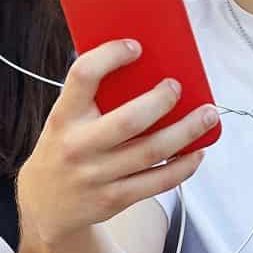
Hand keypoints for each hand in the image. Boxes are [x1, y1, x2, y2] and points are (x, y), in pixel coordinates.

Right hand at [17, 39, 217, 244]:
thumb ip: (92, 99)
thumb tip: (142, 68)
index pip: (83, 76)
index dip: (110, 56)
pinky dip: (183, 166)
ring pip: (151, 152)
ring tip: (207, 115)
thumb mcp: (64, 120)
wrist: (45, 205)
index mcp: (64, 117)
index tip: (135, 47)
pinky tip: (197, 152)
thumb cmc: (63, 150)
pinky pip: (158, 182)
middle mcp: (78, 146)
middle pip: (129, 120)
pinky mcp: (115, 199)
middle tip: (178, 86)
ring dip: (186, 132)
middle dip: (161, 101)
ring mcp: (97, 176)